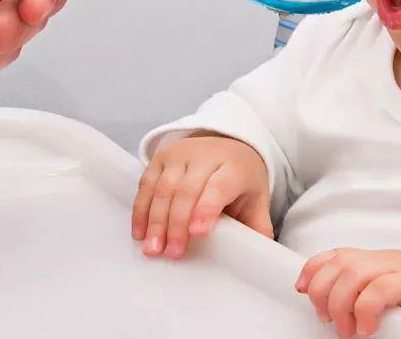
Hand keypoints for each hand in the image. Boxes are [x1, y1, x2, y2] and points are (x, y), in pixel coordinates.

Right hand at [132, 134, 272, 258]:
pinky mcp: (162, 157)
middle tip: (172, 253)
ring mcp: (181, 154)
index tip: (197, 233)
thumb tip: (259, 257)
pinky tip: (141, 232)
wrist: (228, 144)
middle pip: (187, 190)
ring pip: (164, 187)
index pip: (219, 186)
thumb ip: (258, 226)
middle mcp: (206, 155)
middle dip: (177, 224)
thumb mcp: (255, 198)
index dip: (207, 209)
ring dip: (155, 220)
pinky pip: (147, 183)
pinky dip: (141, 209)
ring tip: (153, 249)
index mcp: (234, 167)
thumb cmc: (240, 179)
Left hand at [296, 248, 400, 337]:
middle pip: (340, 262)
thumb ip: (363, 296)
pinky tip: (365, 328)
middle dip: (322, 291)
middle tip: (327, 320)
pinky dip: (366, 309)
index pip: (336, 254)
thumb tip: (330, 311)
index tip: (301, 290)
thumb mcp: (387, 301)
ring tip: (347, 330)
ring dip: (341, 304)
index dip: (313, 269)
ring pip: (354, 273)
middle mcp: (387, 258)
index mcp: (378, 261)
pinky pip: (380, 289)